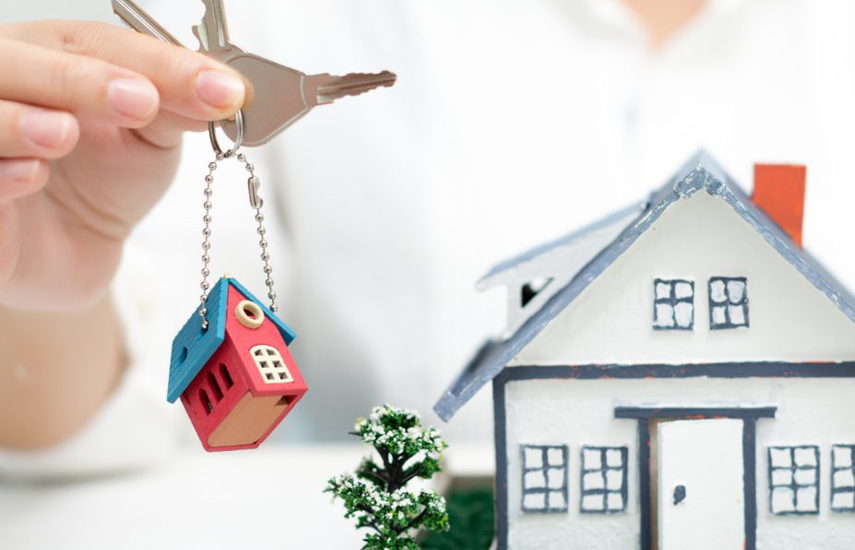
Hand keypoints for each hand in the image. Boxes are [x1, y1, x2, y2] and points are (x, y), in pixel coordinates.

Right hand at [0, 20, 247, 311]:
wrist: (74, 250)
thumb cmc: (103, 181)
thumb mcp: (149, 138)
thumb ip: (174, 107)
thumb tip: (223, 90)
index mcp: (52, 58)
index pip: (94, 43)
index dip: (156, 61)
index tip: (219, 89)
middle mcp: (7, 84)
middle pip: (23, 60)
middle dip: (82, 79)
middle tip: (140, 100)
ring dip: (24, 119)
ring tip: (66, 133)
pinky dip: (1, 172)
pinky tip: (33, 175)